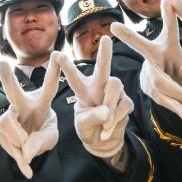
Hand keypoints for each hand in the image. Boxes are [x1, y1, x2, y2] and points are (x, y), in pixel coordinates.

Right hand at [0, 54, 60, 177]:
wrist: (28, 148)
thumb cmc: (43, 134)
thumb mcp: (51, 137)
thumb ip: (42, 142)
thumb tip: (27, 150)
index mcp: (41, 103)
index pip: (48, 87)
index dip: (53, 72)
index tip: (57, 54)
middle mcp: (23, 105)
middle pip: (14, 91)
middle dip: (8, 78)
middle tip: (2, 64)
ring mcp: (10, 117)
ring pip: (7, 124)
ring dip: (19, 140)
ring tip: (29, 149)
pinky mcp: (1, 132)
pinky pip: (6, 142)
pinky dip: (18, 158)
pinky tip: (28, 170)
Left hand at [57, 35, 132, 159]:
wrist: (104, 142)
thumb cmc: (89, 128)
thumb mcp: (83, 125)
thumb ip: (92, 117)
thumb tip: (107, 112)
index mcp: (83, 90)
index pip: (74, 77)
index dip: (65, 66)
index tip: (55, 54)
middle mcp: (99, 86)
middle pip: (103, 67)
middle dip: (104, 53)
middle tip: (105, 39)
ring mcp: (114, 93)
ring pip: (114, 86)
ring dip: (109, 104)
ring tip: (103, 124)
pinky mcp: (126, 102)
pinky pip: (124, 104)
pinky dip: (116, 118)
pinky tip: (108, 129)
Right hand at [111, 0, 181, 124]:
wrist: (172, 87)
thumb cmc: (181, 70)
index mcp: (168, 45)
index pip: (170, 28)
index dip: (169, 13)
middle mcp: (154, 55)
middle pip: (141, 46)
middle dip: (128, 35)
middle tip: (114, 26)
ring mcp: (147, 70)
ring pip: (163, 83)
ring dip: (180, 95)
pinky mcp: (146, 87)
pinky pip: (162, 99)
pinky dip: (177, 108)